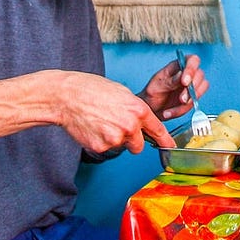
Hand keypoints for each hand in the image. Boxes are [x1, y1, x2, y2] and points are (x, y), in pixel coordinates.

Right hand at [52, 71, 174, 152]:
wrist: (69, 96)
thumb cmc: (94, 90)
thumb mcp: (123, 94)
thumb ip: (136, 111)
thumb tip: (142, 123)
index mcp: (139, 110)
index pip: (158, 130)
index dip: (165, 141)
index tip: (170, 147)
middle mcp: (130, 126)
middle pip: (139, 146)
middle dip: (132, 140)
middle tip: (117, 127)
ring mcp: (115, 138)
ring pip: (121, 147)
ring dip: (115, 140)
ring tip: (101, 122)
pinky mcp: (101, 147)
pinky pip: (106, 149)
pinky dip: (101, 141)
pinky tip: (93, 128)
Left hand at [139, 53, 208, 120]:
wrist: (150, 109)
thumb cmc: (152, 93)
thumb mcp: (157, 86)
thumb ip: (170, 81)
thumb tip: (181, 75)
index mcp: (177, 66)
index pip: (192, 60)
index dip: (191, 69)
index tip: (185, 82)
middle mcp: (187, 74)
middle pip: (200, 75)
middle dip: (192, 88)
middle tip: (181, 98)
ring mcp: (192, 86)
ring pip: (202, 89)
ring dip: (190, 100)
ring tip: (175, 107)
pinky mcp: (193, 98)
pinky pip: (194, 103)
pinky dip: (183, 110)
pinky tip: (170, 112)